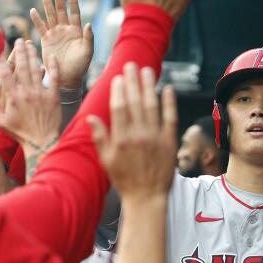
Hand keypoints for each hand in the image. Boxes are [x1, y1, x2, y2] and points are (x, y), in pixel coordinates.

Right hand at [0, 40, 61, 150]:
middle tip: (18, 40)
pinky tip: (51, 57)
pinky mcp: (53, 97)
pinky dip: (53, 67)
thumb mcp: (2, 122)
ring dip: (33, 55)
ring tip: (30, 44)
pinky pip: (54, 78)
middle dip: (19, 52)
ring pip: (36, 69)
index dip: (0, 60)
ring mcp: (41, 93)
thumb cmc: (20, 133)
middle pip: (22, 67)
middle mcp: (26, 92)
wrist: (41, 142)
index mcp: (12, 97)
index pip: (5, 74)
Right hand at [31, 0, 93, 88]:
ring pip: (50, 16)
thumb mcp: (87, 52)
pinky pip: (41, 28)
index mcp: (76, 31)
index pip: (75, 14)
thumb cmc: (80, 66)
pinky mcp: (46, 40)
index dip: (73, 3)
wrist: (67, 77)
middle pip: (61, 11)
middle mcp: (65, 30)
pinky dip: (37, 20)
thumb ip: (88, 38)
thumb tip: (88, 24)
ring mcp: (55, 34)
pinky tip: (33, 10)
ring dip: (47, 5)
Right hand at [88, 63, 177, 198]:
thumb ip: (100, 138)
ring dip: (149, 86)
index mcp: (121, 139)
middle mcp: (138, 136)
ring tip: (147, 70)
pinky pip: (170, 118)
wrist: (147, 197)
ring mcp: (155, 138)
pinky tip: (168, 89)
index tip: (117, 77)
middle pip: (135, 102)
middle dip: (132, 81)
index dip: (119, 90)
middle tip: (131, 65)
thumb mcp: (106, 160)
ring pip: (152, 106)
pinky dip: (169, 103)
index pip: (119, 108)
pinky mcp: (169, 142)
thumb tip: (91, 118)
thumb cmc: (125, 180)